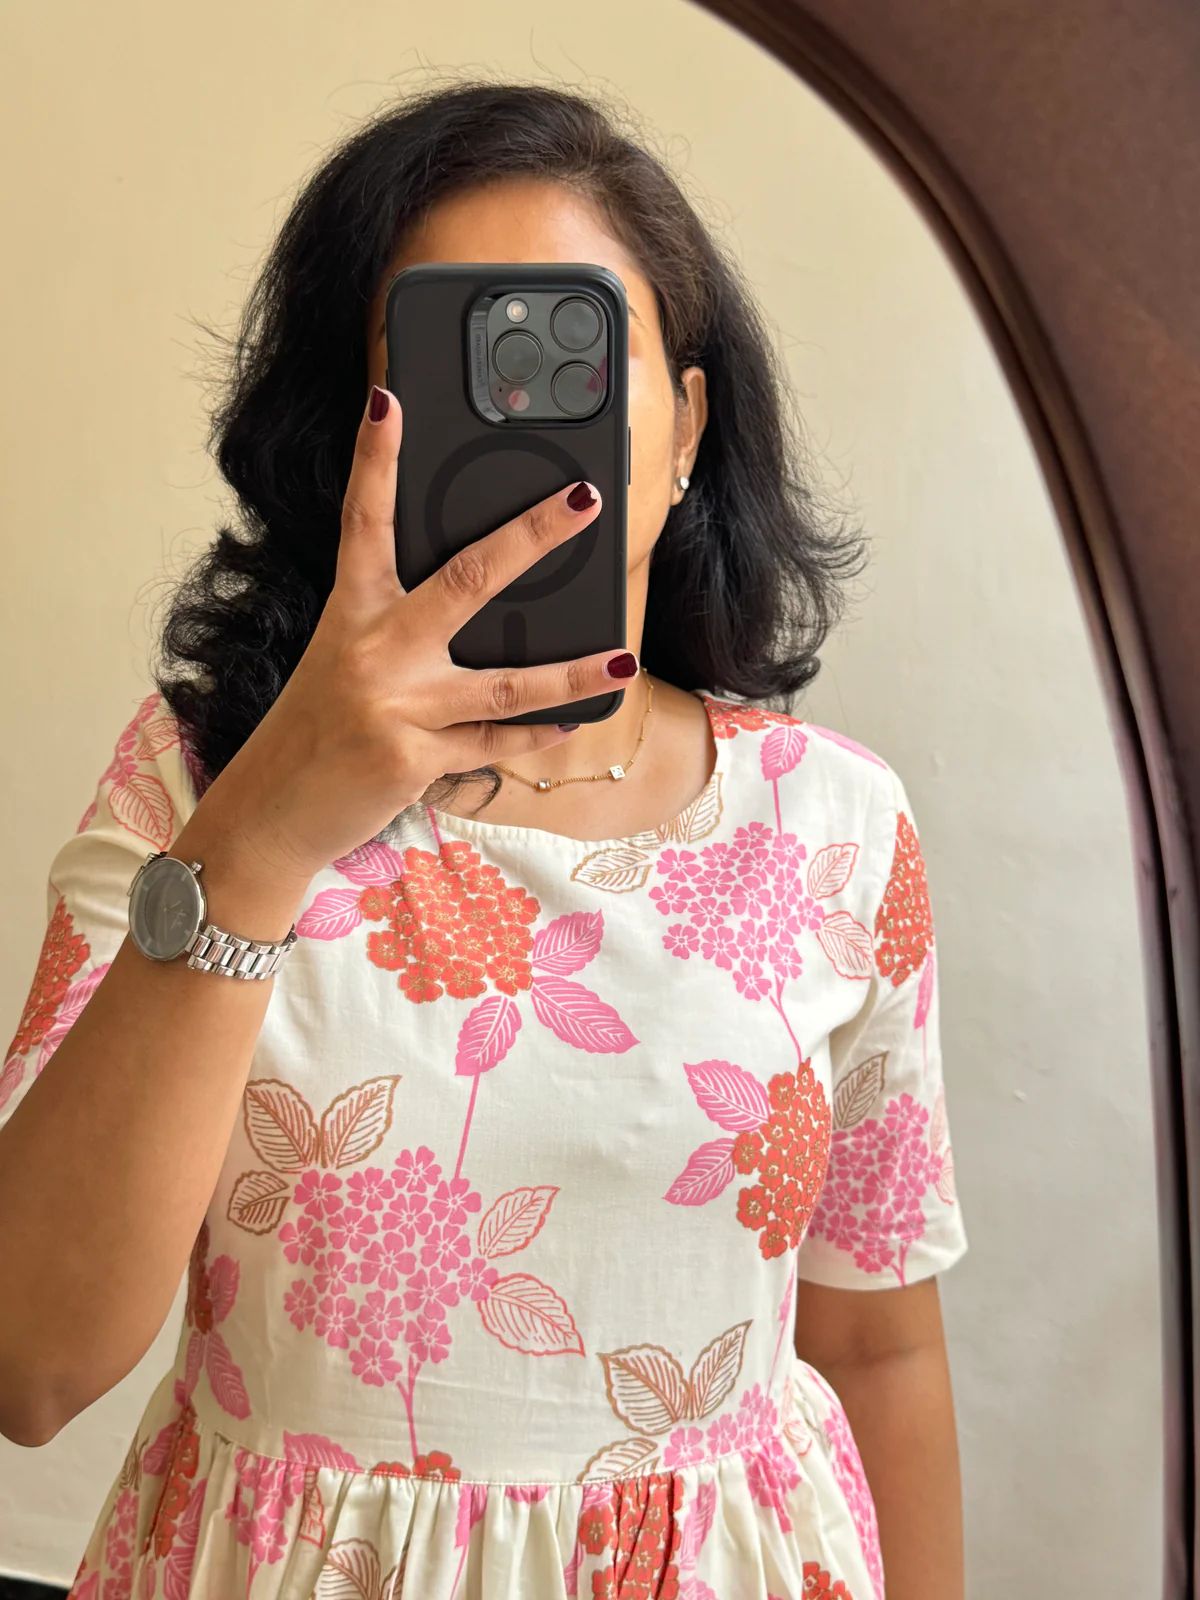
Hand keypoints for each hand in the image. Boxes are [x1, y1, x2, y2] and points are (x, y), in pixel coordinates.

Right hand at [211, 384, 633, 884]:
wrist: (271, 811)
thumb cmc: (314, 730)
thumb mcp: (343, 662)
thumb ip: (399, 630)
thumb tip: (485, 603)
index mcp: (349, 614)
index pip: (363, 520)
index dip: (374, 459)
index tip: (389, 402)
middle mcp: (373, 651)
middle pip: (465, 580)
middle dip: (530, 537)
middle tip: (584, 502)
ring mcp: (396, 706)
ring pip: (504, 684)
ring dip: (572, 672)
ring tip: (623, 656)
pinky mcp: (414, 759)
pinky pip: (495, 744)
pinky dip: (538, 734)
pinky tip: (575, 720)